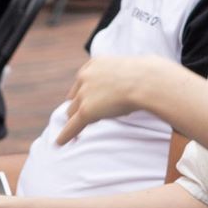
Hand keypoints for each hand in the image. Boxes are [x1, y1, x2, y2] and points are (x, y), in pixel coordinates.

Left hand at [56, 55, 175, 142]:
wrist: (147, 80)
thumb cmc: (147, 76)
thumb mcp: (130, 70)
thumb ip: (122, 76)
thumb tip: (133, 83)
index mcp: (94, 64)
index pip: (82, 81)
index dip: (84, 94)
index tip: (83, 100)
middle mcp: (85, 77)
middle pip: (75, 97)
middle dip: (80, 107)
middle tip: (87, 117)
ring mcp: (85, 93)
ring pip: (73, 112)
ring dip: (77, 120)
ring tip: (78, 132)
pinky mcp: (86, 110)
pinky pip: (72, 125)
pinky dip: (65, 135)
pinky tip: (59, 143)